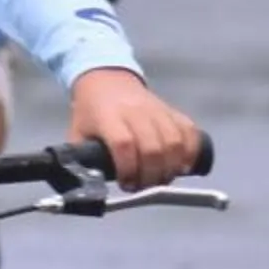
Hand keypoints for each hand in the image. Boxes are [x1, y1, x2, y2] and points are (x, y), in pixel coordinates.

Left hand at [65, 68, 200, 187]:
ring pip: (174, 142)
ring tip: (160, 179)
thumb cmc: (92, 113)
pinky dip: (191, 152)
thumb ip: (81, 160)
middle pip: (152, 147)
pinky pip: (189, 131)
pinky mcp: (173, 110)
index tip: (126, 183)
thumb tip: (88, 188)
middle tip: (143, 186)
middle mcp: (135, 111)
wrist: (107, 81)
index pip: (124, 144)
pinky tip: (182, 166)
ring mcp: (157, 109)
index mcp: (108, 117)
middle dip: (150, 175)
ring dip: (170, 168)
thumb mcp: (77, 134)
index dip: (128, 169)